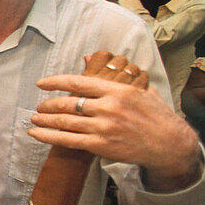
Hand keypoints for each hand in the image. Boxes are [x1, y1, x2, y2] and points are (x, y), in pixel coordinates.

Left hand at [31, 51, 200, 189]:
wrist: (170, 144)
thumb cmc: (154, 115)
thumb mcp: (138, 90)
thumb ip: (111, 76)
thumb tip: (86, 58)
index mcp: (116, 91)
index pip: (78, 82)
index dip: (55, 82)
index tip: (41, 83)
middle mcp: (108, 108)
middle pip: (67, 104)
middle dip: (48, 105)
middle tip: (39, 106)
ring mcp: (104, 128)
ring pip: (64, 123)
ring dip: (44, 120)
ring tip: (34, 118)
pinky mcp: (101, 146)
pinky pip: (68, 141)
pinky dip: (49, 137)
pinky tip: (36, 133)